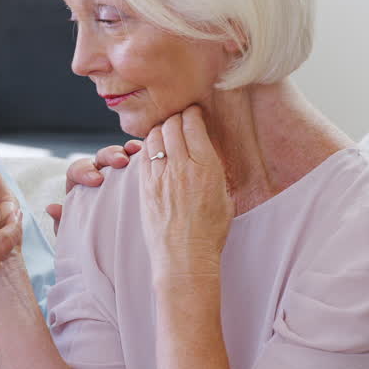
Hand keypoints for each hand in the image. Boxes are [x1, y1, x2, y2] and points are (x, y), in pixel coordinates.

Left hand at [48, 139, 142, 233]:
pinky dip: (143, 152)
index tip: (95, 180)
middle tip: (120, 161)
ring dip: (127, 150)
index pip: (77, 171)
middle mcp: (100, 176)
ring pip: (121, 154)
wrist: (113, 255)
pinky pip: (140, 159)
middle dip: (109, 155)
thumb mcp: (77, 238)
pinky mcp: (139, 175)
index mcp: (81, 187)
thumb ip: (63, 223)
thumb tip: (52, 207)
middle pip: (100, 158)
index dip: (84, 171)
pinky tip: (149, 151)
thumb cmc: (95, 242)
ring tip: (136, 151)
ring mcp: (121, 174)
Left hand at [139, 106, 232, 277]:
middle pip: (173, 125)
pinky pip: (144, 155)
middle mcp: (182, 167)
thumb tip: (207, 153)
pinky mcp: (145, 186)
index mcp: (207, 168)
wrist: (185, 257)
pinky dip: (149, 146)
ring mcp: (160, 176)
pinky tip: (154, 148)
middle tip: (180, 118)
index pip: (194, 125)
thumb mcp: (224, 197)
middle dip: (176, 117)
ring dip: (161, 129)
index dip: (193, 113)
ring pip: (155, 136)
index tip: (194, 111)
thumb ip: (214, 171)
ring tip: (167, 131)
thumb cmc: (210, 232)